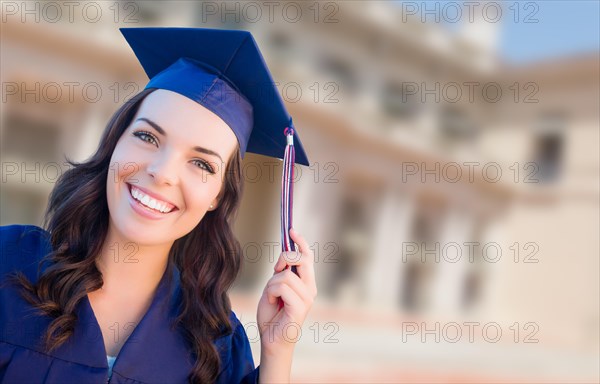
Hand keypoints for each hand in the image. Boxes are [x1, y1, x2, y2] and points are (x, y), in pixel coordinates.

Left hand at [257, 228, 317, 354]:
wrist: (271, 340)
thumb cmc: (272, 315)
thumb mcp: (273, 288)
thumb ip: (281, 274)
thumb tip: (285, 259)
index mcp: (306, 283)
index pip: (308, 257)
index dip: (300, 242)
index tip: (291, 230)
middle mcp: (310, 289)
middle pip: (302, 259)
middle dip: (285, 257)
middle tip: (275, 268)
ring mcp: (307, 298)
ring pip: (285, 275)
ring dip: (271, 284)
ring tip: (272, 298)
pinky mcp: (300, 307)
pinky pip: (281, 287)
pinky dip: (271, 293)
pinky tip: (273, 304)